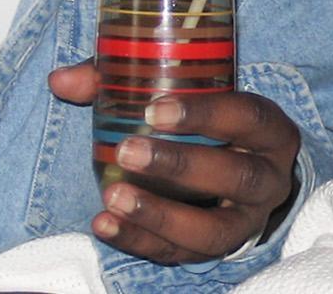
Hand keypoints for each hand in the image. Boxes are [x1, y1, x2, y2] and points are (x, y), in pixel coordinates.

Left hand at [49, 63, 300, 265]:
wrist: (240, 170)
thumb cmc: (207, 122)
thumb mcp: (187, 94)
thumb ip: (125, 80)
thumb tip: (62, 79)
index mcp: (270, 131)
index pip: (247, 117)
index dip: (205, 113)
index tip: (155, 108)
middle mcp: (269, 179)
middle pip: (235, 176)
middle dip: (180, 166)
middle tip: (127, 151)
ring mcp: (246, 222)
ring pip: (213, 230)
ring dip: (160, 215)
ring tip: (112, 197)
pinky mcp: (217, 250)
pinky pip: (181, 254)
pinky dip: (140, 241)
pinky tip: (105, 224)